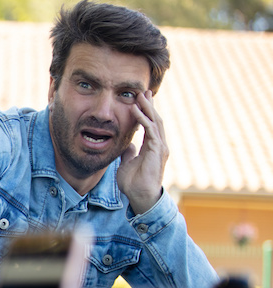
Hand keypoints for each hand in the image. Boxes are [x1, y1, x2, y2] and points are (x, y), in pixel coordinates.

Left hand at [117, 90, 167, 213]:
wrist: (140, 196)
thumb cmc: (134, 184)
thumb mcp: (127, 164)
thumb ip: (129, 153)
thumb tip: (127, 145)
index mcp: (152, 147)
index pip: (150, 125)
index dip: (146, 112)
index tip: (141, 101)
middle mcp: (159, 145)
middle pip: (155, 119)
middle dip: (149, 105)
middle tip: (144, 91)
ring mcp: (160, 147)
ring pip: (155, 121)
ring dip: (147, 107)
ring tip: (140, 95)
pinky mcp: (157, 150)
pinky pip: (150, 130)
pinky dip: (143, 118)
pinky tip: (135, 109)